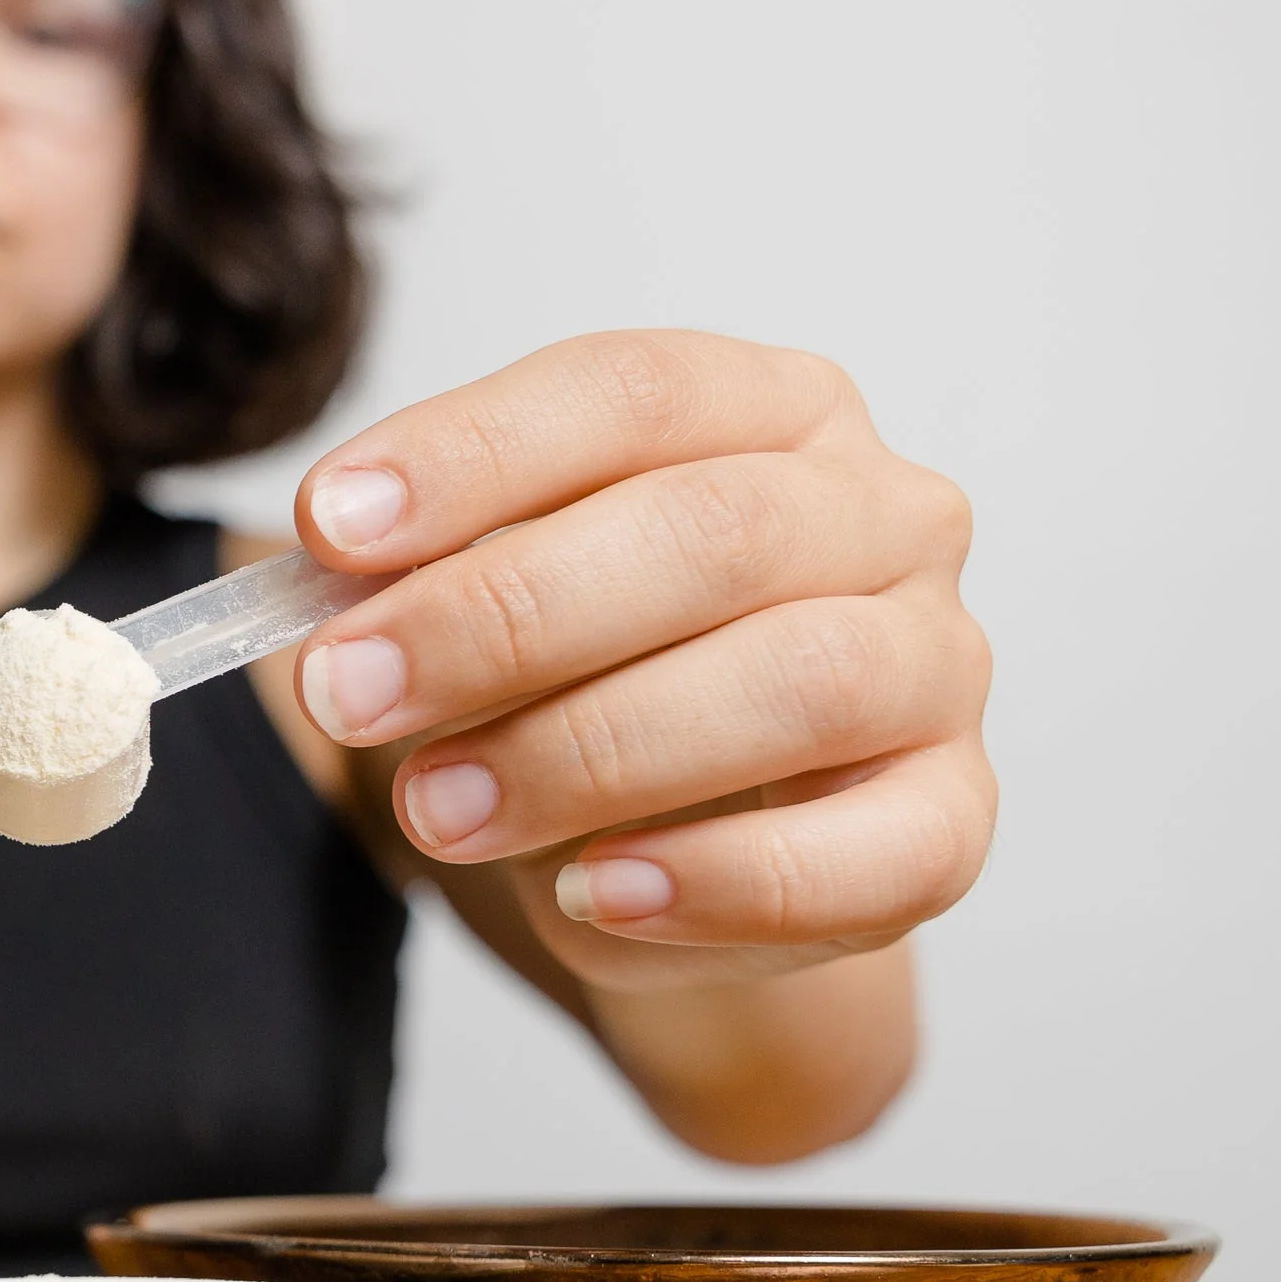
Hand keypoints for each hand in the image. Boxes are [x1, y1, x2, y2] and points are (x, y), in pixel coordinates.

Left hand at [290, 333, 992, 990]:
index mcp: (766, 410)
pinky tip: (595, 889)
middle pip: (711, 532)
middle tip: (350, 690)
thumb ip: (428, 567)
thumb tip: (331, 571)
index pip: (630, 392)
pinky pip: (870, 853)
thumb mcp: (494, 596)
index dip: (474, 456)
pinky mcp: (950, 819)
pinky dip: (718, 881)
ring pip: (798, 682)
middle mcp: (880, 514)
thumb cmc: (588, 679)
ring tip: (441, 808)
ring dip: (589, 752)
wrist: (688, 851)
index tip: (331, 527)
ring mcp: (934, 665)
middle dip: (503, 616)